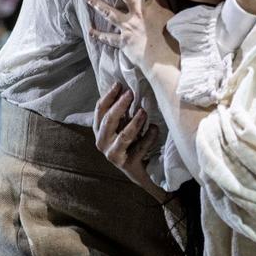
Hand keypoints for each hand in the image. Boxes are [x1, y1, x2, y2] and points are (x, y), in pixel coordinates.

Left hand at [86, 0, 177, 72]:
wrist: (165, 63)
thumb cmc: (176, 44)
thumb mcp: (179, 23)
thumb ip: (175, 12)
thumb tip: (185, 6)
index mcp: (156, 8)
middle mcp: (139, 14)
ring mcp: (129, 27)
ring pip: (110, 13)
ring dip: (98, 4)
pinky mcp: (124, 42)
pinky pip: (109, 38)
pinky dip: (99, 35)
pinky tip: (90, 31)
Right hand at [92, 81, 166, 200]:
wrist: (140, 171)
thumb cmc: (131, 142)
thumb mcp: (123, 124)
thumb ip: (121, 109)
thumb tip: (125, 86)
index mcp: (99, 130)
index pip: (100, 110)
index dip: (109, 96)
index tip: (119, 84)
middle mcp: (102, 143)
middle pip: (108, 121)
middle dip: (120, 106)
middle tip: (131, 93)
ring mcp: (113, 155)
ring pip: (123, 136)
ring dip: (134, 123)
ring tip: (143, 112)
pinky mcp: (128, 164)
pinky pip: (140, 148)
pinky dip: (149, 137)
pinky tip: (155, 128)